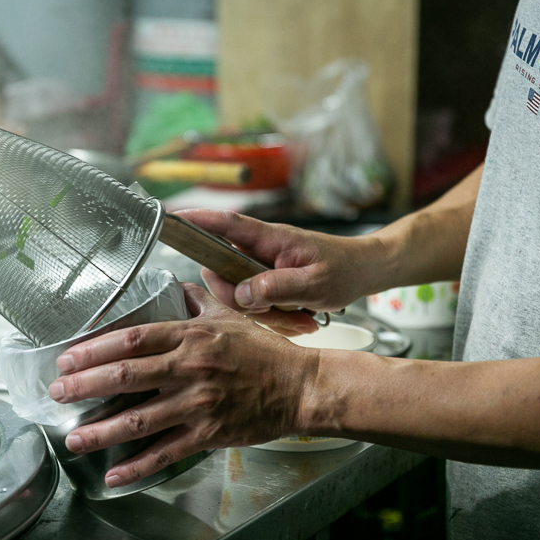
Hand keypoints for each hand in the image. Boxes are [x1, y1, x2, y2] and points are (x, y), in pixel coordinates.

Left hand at [49, 284, 318, 487]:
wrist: (302, 387)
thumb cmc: (266, 352)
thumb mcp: (230, 317)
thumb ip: (198, 302)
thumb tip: (176, 286)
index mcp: (191, 336)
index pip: (132, 339)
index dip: (95, 349)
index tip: (67, 358)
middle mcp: (190, 368)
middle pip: (126, 377)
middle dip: (85, 386)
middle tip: (56, 393)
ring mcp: (199, 404)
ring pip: (140, 419)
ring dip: (101, 431)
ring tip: (72, 438)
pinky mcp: (210, 433)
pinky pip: (166, 452)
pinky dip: (137, 466)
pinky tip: (112, 474)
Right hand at [177, 210, 389, 335]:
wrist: (366, 272)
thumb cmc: (345, 269)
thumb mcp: (314, 283)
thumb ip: (276, 288)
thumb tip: (241, 294)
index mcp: (270, 239)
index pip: (226, 224)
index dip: (198, 221)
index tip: (173, 219)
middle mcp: (260, 251)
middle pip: (224, 275)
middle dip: (245, 303)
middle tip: (276, 313)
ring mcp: (262, 269)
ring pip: (240, 298)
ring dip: (268, 316)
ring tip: (300, 318)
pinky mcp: (268, 285)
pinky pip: (256, 308)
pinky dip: (276, 320)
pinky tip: (300, 320)